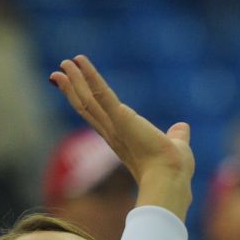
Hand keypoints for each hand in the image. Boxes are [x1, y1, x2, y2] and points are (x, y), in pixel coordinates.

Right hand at [51, 55, 194, 217]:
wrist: (171, 178)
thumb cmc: (174, 168)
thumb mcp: (176, 146)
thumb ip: (177, 135)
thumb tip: (182, 128)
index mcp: (123, 139)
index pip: (98, 117)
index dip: (85, 103)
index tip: (74, 91)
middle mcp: (113, 133)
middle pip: (86, 107)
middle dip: (72, 90)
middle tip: (57, 74)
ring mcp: (114, 126)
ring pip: (87, 100)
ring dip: (76, 80)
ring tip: (65, 64)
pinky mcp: (120, 118)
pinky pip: (101, 93)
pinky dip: (90, 76)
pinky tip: (80, 62)